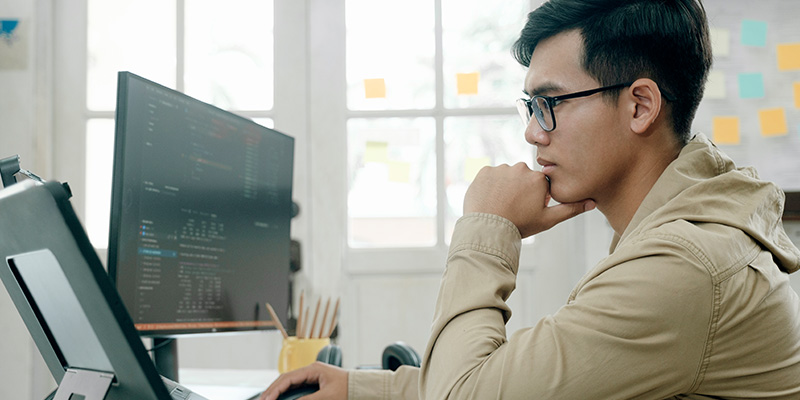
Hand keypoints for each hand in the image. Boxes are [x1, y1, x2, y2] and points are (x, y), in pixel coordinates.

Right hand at [259, 362, 347, 399]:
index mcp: (313, 369)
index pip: (287, 378)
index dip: (275, 389)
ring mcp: (313, 378)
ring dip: (280, 393)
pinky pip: (298, 389)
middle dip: (273, 391)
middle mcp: (311, 371)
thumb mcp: (328, 396)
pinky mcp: (316, 385)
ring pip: (290, 385)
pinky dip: (290, 395)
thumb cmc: (349, 388)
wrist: (363, 388)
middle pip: (286, 381)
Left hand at [464, 163, 594, 237]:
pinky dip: (489, 185)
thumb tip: (593, 203)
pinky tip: (489, 199)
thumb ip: (570, 209)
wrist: (488, 229)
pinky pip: (489, 175)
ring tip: (500, 205)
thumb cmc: (519, 225)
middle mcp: (521, 168)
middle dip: (519, 190)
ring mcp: (501, 169)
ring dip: (504, 186)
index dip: (533, 198)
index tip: (526, 209)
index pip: (538, 184)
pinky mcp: (484, 171)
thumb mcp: (548, 219)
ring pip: (506, 176)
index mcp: (538, 179)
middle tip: (513, 208)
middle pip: (522, 177)